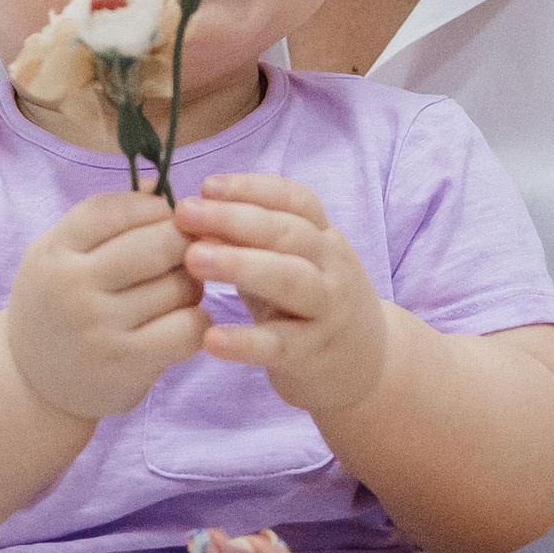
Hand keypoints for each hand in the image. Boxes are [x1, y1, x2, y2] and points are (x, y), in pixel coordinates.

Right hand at [7, 190, 210, 419]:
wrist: (31, 383)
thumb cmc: (57, 305)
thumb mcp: (61, 255)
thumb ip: (105, 219)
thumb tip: (159, 187)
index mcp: (55, 252)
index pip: (118, 209)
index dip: (154, 207)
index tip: (165, 218)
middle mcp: (73, 287)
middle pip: (159, 244)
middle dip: (184, 243)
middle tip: (185, 253)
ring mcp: (99, 328)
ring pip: (180, 286)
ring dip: (193, 284)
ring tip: (178, 291)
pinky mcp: (126, 365)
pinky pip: (188, 328)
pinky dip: (197, 321)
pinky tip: (182, 322)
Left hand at [175, 173, 387, 414]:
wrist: (368, 367)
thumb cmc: (310, 306)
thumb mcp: (289, 265)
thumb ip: (251, 241)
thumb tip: (194, 214)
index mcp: (324, 237)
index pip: (295, 200)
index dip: (251, 188)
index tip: (206, 185)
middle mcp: (331, 267)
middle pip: (287, 233)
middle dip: (233, 218)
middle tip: (185, 213)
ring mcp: (327, 311)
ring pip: (289, 280)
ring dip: (240, 264)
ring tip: (193, 259)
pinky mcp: (314, 354)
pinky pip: (280, 344)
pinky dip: (245, 341)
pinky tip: (211, 338)